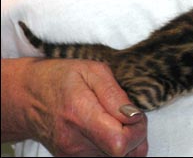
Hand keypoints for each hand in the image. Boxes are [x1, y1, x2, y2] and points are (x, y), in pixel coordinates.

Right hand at [1, 58, 147, 155]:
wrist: (28, 96)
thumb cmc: (59, 79)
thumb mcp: (92, 70)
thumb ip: (115, 94)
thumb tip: (133, 115)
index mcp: (79, 114)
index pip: (119, 141)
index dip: (137, 128)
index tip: (134, 113)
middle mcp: (74, 141)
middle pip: (121, 155)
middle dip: (136, 135)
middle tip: (129, 117)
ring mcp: (72, 155)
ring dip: (128, 143)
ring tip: (118, 122)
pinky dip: (115, 149)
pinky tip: (110, 132)